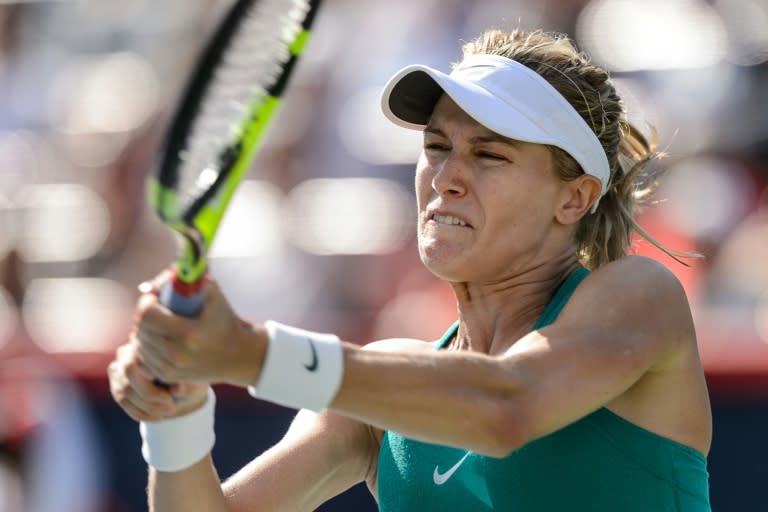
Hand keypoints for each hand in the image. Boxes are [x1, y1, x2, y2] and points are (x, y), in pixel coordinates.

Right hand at [108, 341, 207, 421]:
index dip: (157, 375)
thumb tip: (178, 388)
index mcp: (147, 341)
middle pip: (129, 371)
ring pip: (125, 389)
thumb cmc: (190, 377)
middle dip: (150, 394)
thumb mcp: (193, 378)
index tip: (176, 391)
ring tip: (169, 411)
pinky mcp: (117, 385)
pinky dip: (140, 413)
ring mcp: (118, 368)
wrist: (183, 387)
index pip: (143, 355)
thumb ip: (185, 380)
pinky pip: (123, 401)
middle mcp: (128, 350)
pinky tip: (158, 418)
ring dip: (148, 406)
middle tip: (172, 406)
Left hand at [132, 271, 267, 387]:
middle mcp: (177, 353)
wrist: (239, 356)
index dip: (147, 300)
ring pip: (139, 342)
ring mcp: (171, 368)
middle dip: (145, 313)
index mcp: (187, 333)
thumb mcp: (214, 295)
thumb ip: (190, 279)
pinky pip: (143, 357)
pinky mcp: (168, 376)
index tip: (156, 296)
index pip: (146, 313)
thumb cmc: (226, 321)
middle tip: (156, 307)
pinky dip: (146, 345)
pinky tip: (158, 339)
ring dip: (144, 330)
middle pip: (140, 327)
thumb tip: (162, 274)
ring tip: (159, 322)